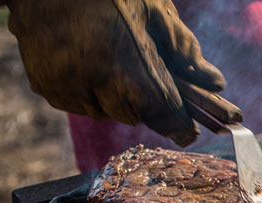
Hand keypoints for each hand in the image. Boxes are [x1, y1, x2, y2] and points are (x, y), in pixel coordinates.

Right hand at [0, 0, 225, 146]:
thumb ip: (185, 50)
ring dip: (118, 96)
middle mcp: (91, 83)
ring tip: (114, 59)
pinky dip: (92, 92)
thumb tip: (215, 84)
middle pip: (134, 114)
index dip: (178, 124)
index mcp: (122, 63)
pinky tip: (90, 61)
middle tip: (149, 75)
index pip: (160, 113)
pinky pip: (82, 105)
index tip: (191, 131)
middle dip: (147, 100)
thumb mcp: (153, 11)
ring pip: (108, 112)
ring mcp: (65, 89)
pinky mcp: (47, 90)